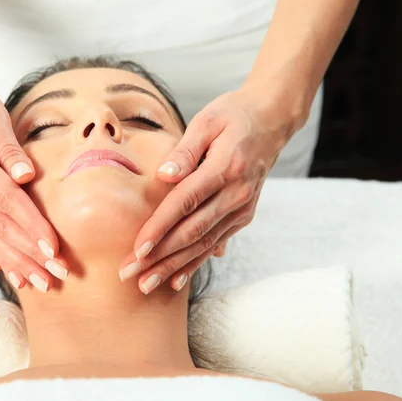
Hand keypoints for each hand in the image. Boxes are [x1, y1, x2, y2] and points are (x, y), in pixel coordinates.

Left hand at [119, 87, 297, 294]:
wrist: (272, 120)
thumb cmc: (233, 115)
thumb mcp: (207, 120)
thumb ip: (185, 150)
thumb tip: (164, 175)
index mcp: (225, 168)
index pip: (185, 203)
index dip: (160, 228)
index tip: (137, 250)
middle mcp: (236, 194)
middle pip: (192, 232)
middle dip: (159, 257)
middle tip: (129, 275)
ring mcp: (242, 208)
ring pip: (204, 244)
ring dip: (174, 267)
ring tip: (146, 285)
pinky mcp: (243, 215)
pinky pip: (216, 243)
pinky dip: (195, 263)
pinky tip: (176, 280)